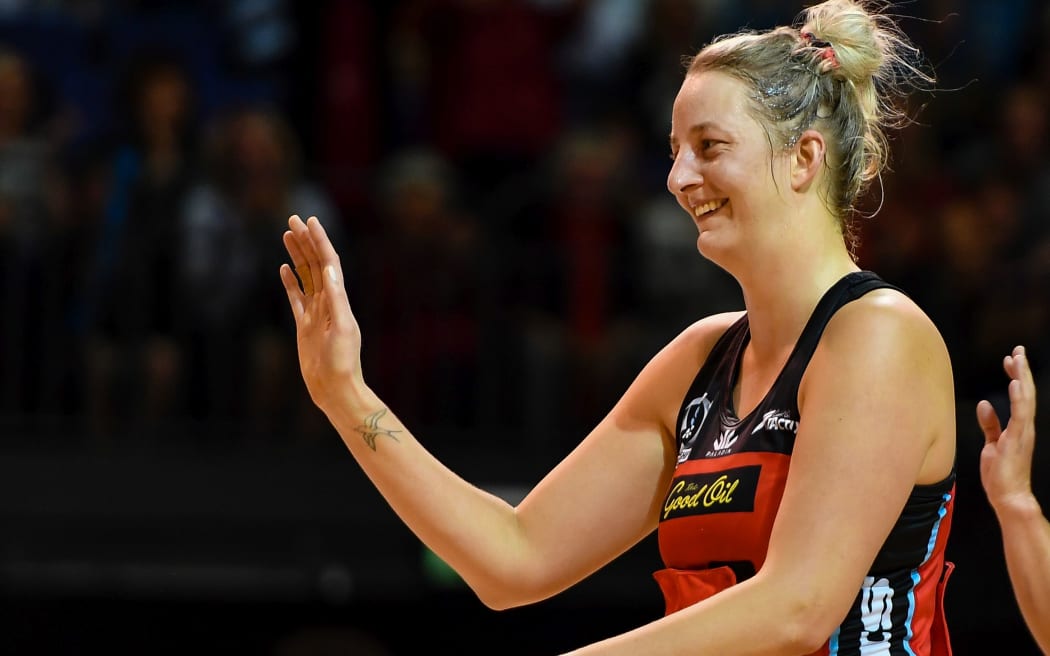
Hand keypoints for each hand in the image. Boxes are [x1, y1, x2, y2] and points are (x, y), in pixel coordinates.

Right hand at [279, 215, 364, 411]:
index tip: (310, 221)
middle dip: (305, 241)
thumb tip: (329, 270)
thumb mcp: (342, 328)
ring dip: (297, 255)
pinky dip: (290, 282)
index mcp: (339, 300)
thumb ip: (336, 300)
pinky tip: (284, 268)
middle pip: (315, 264)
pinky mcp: (304, 326)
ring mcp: (315, 313)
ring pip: (305, 277)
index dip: (320, 241)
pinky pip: (296, 298)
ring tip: (287, 235)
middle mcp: (328, 302)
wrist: (335, 389)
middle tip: (292, 219)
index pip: (328, 262)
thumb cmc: (343, 362)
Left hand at [978, 345, 1037, 513]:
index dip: (1016, 376)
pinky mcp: (1017, 440)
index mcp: (1019, 427)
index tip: (1010, 359)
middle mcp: (1024, 427)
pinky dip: (1019, 399)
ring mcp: (1023, 433)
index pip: (1019, 396)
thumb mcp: (991, 444)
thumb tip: (985, 405)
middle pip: (1025, 393)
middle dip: (1021, 370)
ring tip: (1017, 359)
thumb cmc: (1000, 474)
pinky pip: (1020, 416)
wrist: (1008, 496)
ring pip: (1025, 399)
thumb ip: (990, 424)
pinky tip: (1016, 384)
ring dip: (1022, 378)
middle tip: (1018, 350)